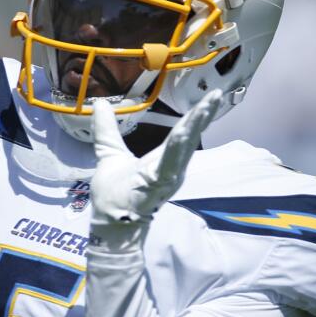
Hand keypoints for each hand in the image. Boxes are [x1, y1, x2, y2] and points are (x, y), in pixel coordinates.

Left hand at [90, 90, 221, 230]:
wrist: (108, 222)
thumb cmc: (114, 194)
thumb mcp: (109, 153)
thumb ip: (106, 129)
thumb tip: (99, 103)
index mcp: (164, 160)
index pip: (184, 132)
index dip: (197, 115)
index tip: (211, 95)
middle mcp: (172, 168)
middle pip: (190, 137)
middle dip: (203, 115)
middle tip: (216, 94)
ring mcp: (167, 178)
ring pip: (184, 148)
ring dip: (195, 127)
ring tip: (206, 107)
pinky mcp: (157, 187)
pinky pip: (169, 165)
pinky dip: (177, 148)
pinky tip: (183, 131)